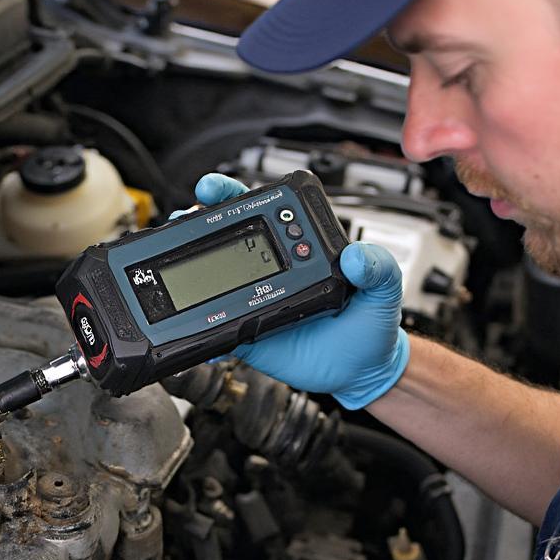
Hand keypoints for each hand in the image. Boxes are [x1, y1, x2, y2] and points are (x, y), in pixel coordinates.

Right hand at [184, 173, 409, 409]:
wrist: (360, 370)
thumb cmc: (370, 326)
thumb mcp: (384, 290)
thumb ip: (377, 267)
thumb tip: (356, 256)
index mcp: (301, 249)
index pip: (265, 214)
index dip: (235, 198)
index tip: (216, 190)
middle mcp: (272, 270)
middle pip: (226, 241)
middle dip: (198, 225)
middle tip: (184, 219)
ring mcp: (253, 301)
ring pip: (214, 280)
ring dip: (191, 269)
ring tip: (176, 261)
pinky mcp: (246, 333)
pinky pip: (217, 329)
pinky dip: (200, 327)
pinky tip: (191, 321)